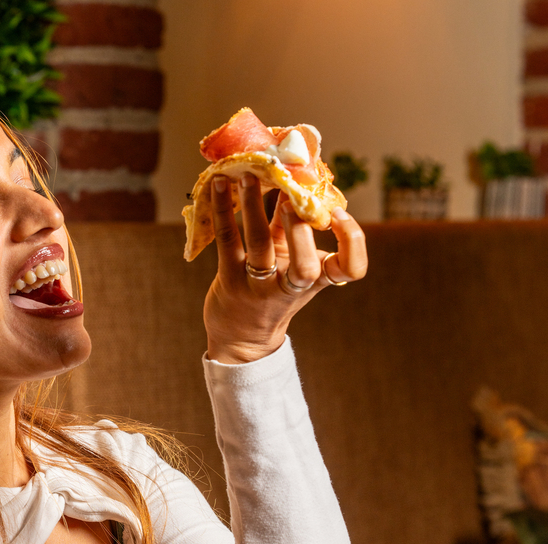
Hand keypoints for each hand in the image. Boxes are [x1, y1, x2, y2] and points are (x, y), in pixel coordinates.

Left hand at [203, 174, 367, 363]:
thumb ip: (293, 230)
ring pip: (260, 243)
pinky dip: (223, 211)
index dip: (352, 242)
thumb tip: (291, 182)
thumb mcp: (290, 265)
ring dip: (254, 206)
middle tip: (291, 196)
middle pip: (305, 265)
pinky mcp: (229, 280)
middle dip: (299, 229)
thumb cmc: (271, 294)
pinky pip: (227, 241)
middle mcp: (290, 287)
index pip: (350, 269)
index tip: (338, 215)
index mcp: (315, 281)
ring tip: (248, 176)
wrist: (241, 338)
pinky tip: (219, 187)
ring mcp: (258, 286)